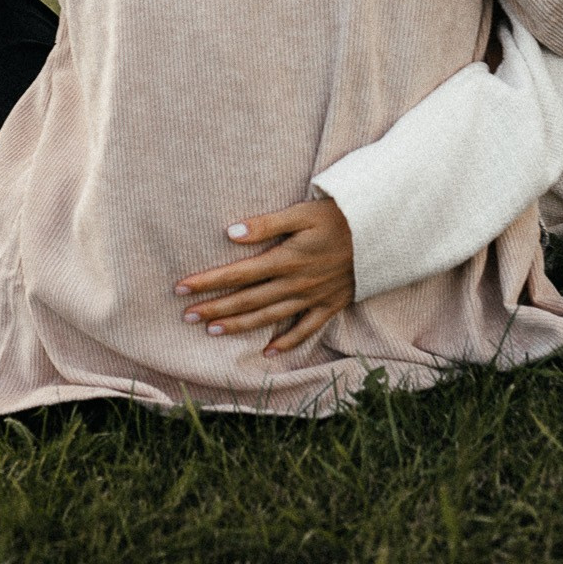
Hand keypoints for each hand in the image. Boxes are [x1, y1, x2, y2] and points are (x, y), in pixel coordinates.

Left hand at [174, 198, 354, 355]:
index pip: (237, 274)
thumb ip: (266, 224)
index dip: (208, 282)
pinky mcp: (329, 304)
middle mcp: (295, 283)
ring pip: (269, 317)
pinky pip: (305, 329)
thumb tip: (230, 233)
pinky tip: (269, 351)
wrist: (381, 232)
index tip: (181, 288)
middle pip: (247, 300)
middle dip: (215, 308)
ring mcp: (312, 297)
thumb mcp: (302, 212)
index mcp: (285, 259)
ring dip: (239, 326)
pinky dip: (287, 342)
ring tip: (213, 332)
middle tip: (186, 316)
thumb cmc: (339, 215)